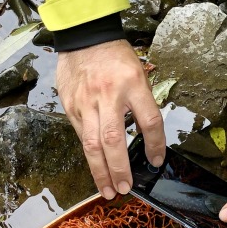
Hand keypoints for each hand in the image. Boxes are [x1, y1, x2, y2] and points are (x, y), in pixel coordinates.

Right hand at [55, 40, 165, 198]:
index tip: (156, 161)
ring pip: (92, 144)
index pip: (149, 121)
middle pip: (114, 139)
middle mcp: (108, 94)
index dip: (155, 145)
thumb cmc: (115, 57)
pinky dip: (90, 154)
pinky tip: (96, 167)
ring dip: (100, 171)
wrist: (84, 38)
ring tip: (107, 189)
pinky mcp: (70, 106)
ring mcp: (86, 102)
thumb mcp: (138, 73)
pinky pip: (82, 135)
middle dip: (119, 168)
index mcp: (133, 84)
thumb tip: (147, 138)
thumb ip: (142, 104)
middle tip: (124, 188)